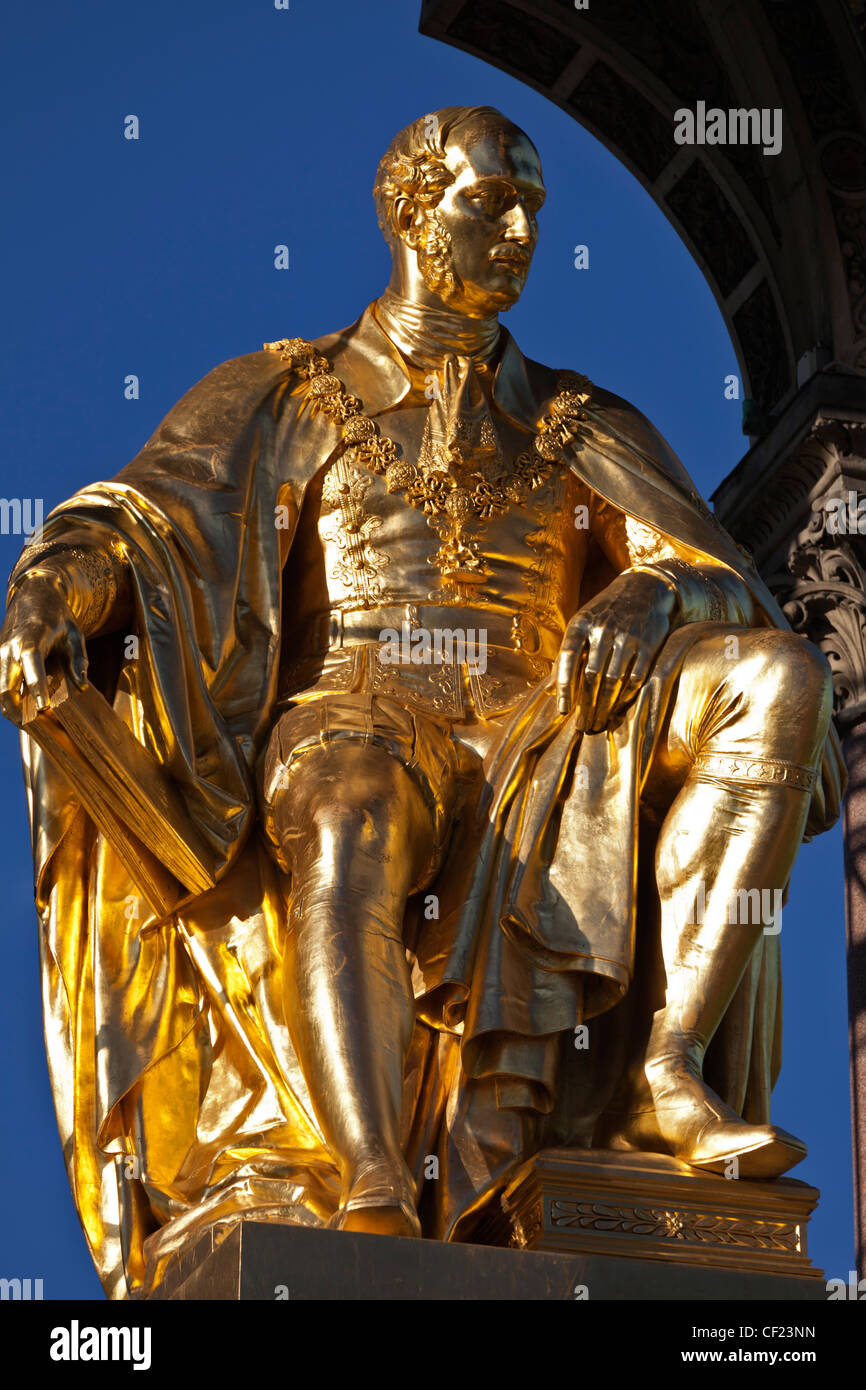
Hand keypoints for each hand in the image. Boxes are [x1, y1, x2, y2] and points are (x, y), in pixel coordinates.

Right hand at [0, 575, 87, 720]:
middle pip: (4, 686)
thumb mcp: (75, 634)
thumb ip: (78, 659)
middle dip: (17, 711)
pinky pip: (1, 687)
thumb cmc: (58, 617)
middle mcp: (10, 648)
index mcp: (31, 638)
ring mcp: (1, 655)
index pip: (31, 663)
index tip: (44, 706)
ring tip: (34, 728)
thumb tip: (82, 686)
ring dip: (13, 711)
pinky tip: (27, 716)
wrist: (33, 596)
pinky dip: (11, 703)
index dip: (36, 685)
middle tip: (38, 729)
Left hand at [555, 570, 676, 729]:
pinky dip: (626, 696)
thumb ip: (567, 654)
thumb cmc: (605, 613)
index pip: (568, 659)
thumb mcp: (582, 624)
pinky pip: (635, 677)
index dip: (565, 687)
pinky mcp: (648, 644)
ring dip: (605, 706)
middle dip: (587, 705)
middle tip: (583, 725)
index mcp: (581, 624)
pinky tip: (618, 708)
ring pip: (613, 680)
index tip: (563, 711)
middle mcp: (603, 629)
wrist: (644, 589)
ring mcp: (627, 636)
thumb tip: (549, 689)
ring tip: (599, 722)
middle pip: (591, 675)